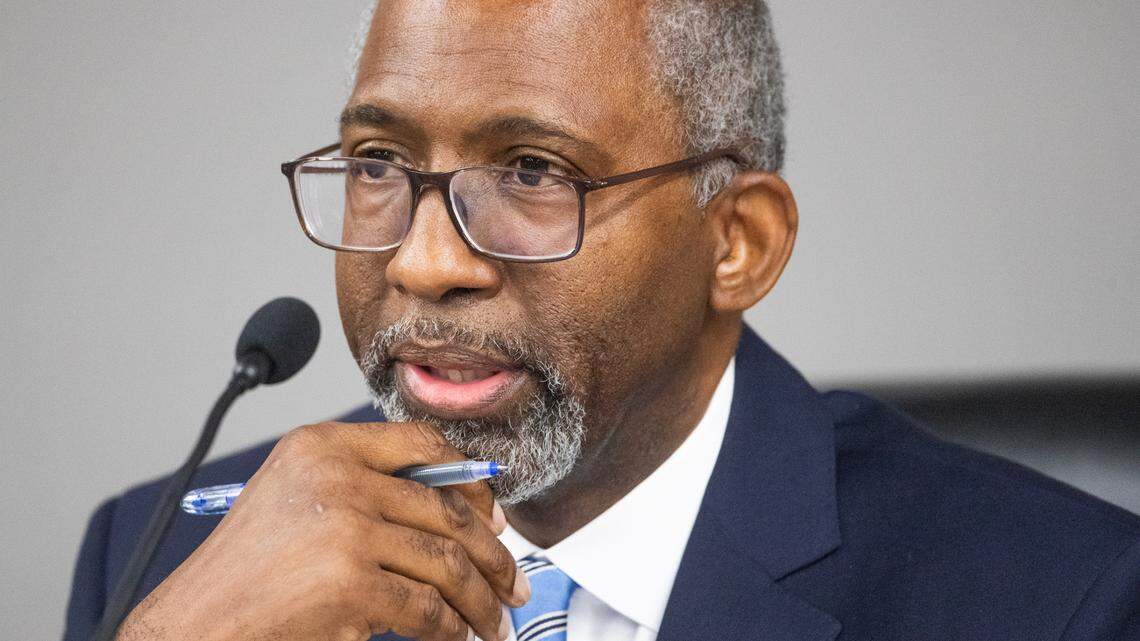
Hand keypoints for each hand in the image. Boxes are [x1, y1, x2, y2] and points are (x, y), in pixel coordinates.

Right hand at [115, 421, 528, 640]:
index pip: (424, 442)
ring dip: (481, 600)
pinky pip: (428, 607)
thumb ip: (364, 483)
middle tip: (511, 582)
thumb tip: (460, 507)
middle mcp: (338, 477)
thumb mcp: (298, 496)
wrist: (198, 624)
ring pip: (447, 563)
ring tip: (494, 621)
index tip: (493, 518)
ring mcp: (347, 528)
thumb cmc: (248, 569)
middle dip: (493, 554)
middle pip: (447, 510)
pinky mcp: (353, 583)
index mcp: (324, 445)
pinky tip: (456, 636)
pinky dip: (451, 628)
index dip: (472, 481)